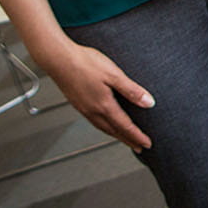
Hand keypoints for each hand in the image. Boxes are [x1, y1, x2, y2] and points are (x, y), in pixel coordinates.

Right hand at [37, 41, 153, 151]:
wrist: (58, 59)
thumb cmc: (85, 63)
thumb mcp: (114, 75)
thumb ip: (132, 90)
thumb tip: (149, 103)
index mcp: (104, 105)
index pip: (125, 126)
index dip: (137, 136)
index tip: (147, 144)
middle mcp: (92, 111)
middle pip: (114, 131)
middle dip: (128, 140)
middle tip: (138, 147)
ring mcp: (83, 108)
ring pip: (103, 128)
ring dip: (116, 135)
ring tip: (124, 138)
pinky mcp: (78, 103)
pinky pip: (95, 121)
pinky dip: (105, 127)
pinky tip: (106, 123)